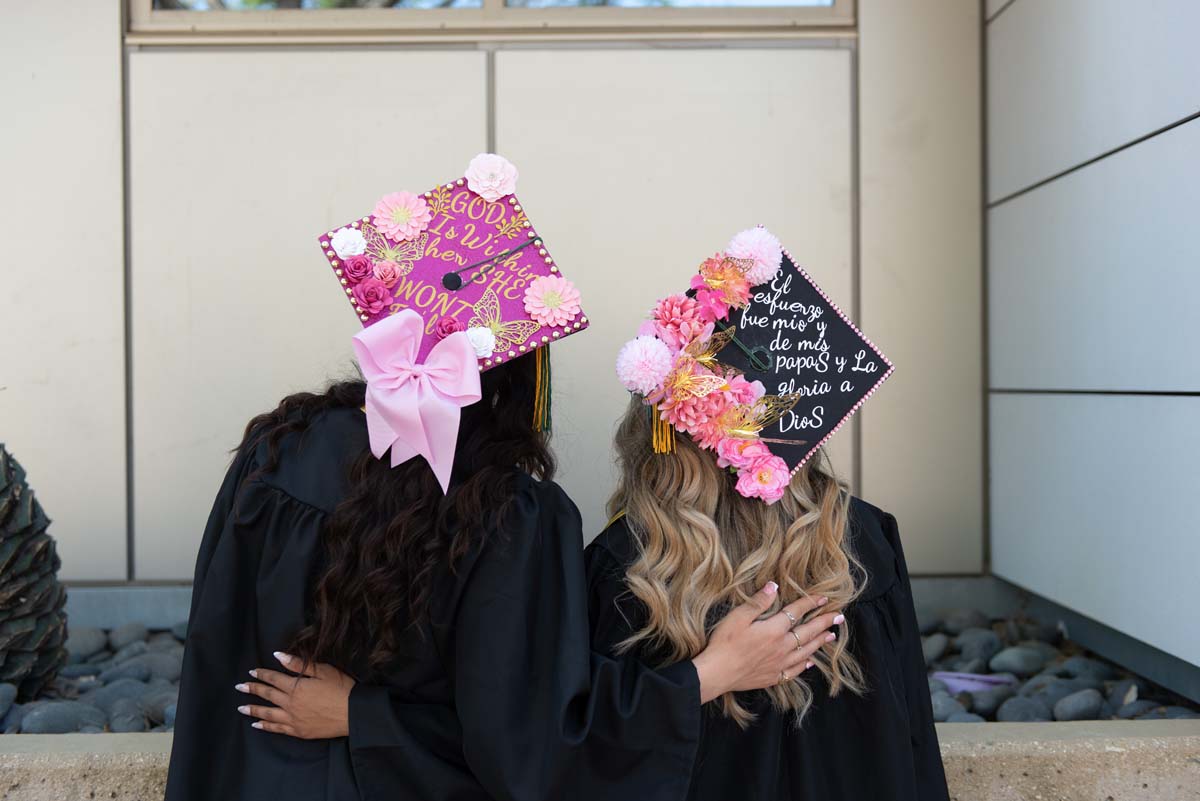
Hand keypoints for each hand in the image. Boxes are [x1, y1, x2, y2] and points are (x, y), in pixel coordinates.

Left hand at [235, 652, 354, 738]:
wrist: (352, 713)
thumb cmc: (341, 688)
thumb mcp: (323, 670)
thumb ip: (299, 664)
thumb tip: (278, 656)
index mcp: (296, 687)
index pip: (274, 678)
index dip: (262, 674)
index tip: (252, 672)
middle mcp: (290, 703)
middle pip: (267, 695)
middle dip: (253, 689)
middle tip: (239, 687)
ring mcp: (293, 719)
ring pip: (268, 713)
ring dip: (253, 709)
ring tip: (241, 708)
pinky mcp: (298, 731)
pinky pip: (277, 729)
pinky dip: (266, 726)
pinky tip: (258, 725)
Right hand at [692, 583, 843, 702]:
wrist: (717, 673)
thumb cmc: (724, 643)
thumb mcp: (737, 617)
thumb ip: (758, 602)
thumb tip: (774, 586)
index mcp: (774, 629)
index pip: (796, 612)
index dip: (811, 603)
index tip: (824, 598)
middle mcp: (782, 646)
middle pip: (808, 632)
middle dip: (824, 622)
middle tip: (839, 617)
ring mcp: (780, 663)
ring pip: (806, 651)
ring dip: (820, 642)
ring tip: (831, 636)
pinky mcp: (774, 677)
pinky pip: (796, 670)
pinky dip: (805, 664)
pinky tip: (810, 662)